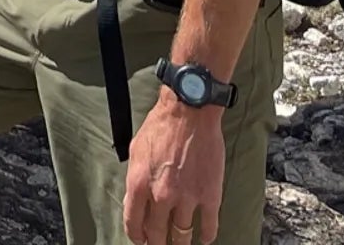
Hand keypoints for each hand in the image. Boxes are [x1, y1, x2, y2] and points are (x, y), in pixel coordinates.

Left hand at [123, 98, 226, 244]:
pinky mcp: (210, 195)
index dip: (137, 237)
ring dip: (180, 242)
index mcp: (139, 183)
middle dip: (157, 243)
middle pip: (157, 234)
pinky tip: (204, 237)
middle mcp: (161, 195)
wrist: (189, 112)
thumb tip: (135, 199)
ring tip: (180, 243)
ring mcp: (187, 197)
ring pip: (182, 234)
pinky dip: (206, 236)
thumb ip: (135, 178)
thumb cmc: (161, 126)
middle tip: (160, 244)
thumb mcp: (136, 150)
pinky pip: (208, 226)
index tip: (141, 241)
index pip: (134, 223)